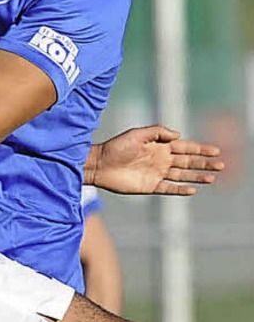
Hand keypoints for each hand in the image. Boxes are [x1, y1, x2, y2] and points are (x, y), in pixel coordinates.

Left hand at [93, 125, 223, 194]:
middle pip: (188, 162)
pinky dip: (180, 190)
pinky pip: (168, 188)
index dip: (201, 149)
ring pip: (182, 176)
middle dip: (204, 163)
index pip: (185, 147)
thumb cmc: (116, 146)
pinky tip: (193, 190)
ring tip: (212, 178)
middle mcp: (161, 160)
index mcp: (160, 146)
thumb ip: (158, 132)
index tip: (215, 150)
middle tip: (221, 164)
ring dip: (197, 176)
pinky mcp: (149, 186)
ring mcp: (156, 174)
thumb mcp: (137, 134)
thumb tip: (178, 136)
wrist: (100, 164)